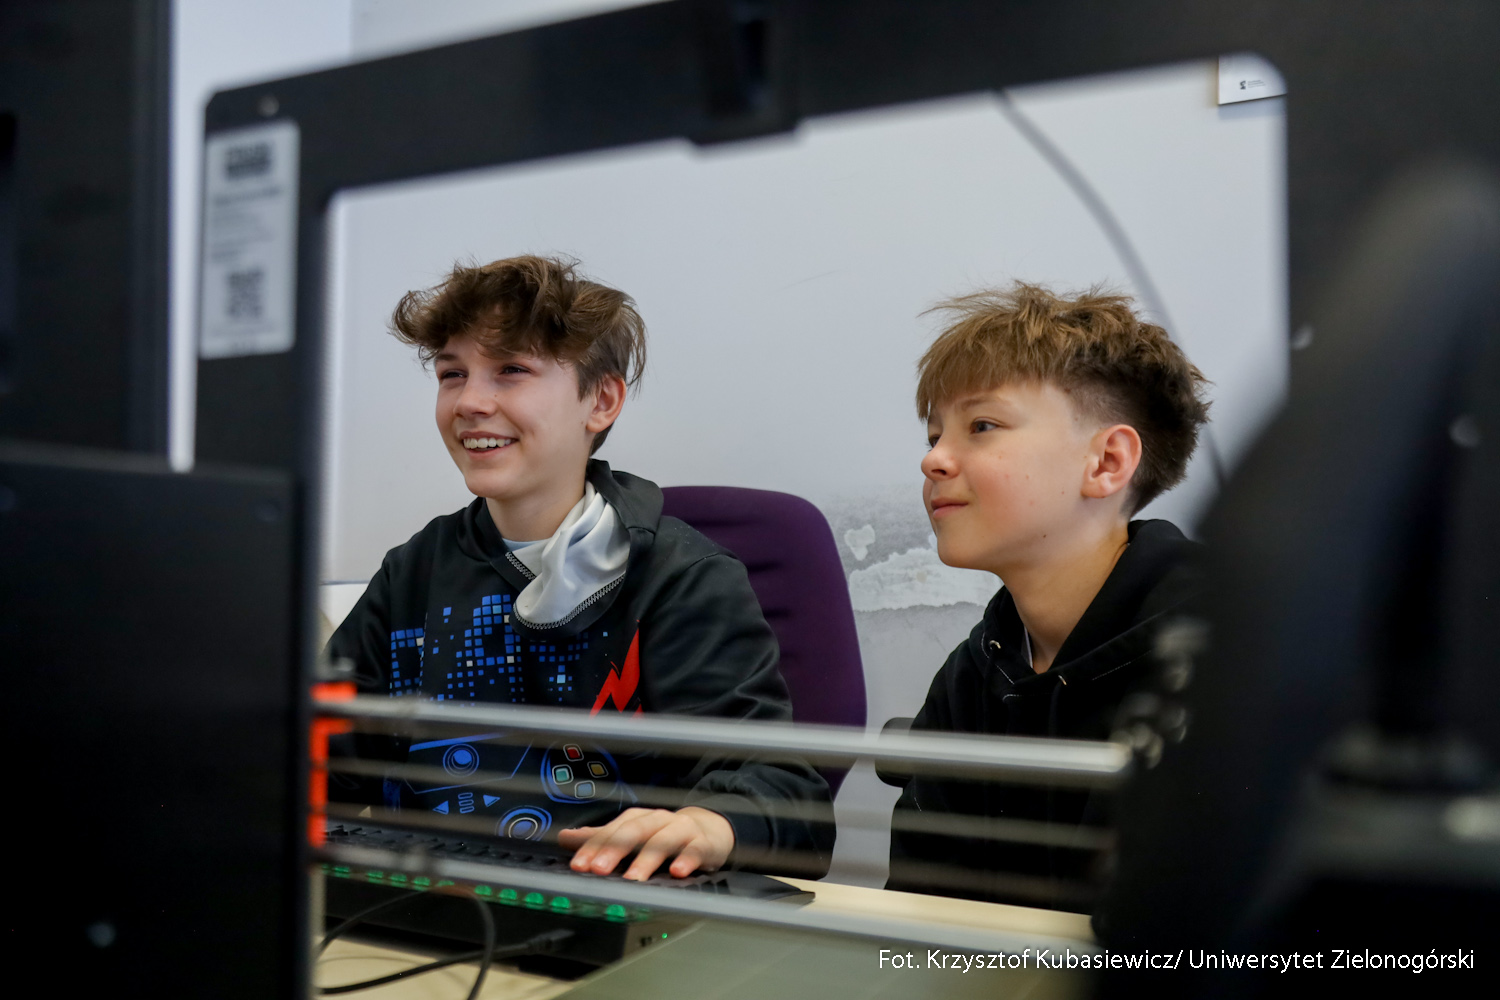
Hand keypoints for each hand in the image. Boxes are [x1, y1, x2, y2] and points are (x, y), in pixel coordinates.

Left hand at [557, 806, 734, 880]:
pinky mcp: (703, 843)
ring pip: (663, 840)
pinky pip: (695, 850)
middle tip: (598, 870)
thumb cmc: (664, 835)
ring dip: (646, 859)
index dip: (593, 847)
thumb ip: (600, 838)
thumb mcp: (632, 834)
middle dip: (614, 850)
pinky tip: (678, 872)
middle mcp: (657, 821)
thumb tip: (564, 838)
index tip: (578, 865)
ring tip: (633, 878)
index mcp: (636, 820)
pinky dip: (687, 859)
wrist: (709, 830)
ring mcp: (681, 830)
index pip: (611, 831)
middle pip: (634, 832)